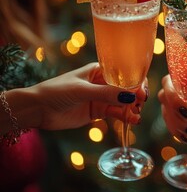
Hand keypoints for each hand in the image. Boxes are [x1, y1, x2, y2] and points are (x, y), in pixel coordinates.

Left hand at [5, 63, 147, 132]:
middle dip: (136, 95)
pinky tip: (132, 120)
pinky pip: (116, 113)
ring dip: (131, 108)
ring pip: (123, 102)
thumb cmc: (56, 91)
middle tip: (140, 103)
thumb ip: (106, 93)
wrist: (38, 109)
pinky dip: (125, 116)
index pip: (124, 73)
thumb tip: (130, 96)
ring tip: (136, 116)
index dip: (136, 81)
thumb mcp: (82, 90)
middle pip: (127, 88)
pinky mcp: (98, 112)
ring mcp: (101, 98)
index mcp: (100, 70)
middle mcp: (103, 83)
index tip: (142, 91)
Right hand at [157, 75, 186, 143]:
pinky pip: (170, 126)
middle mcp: (174, 89)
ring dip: (178, 125)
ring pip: (167, 114)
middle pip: (164, 98)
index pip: (168, 83)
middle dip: (175, 112)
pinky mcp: (174, 119)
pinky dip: (179, 134)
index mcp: (184, 78)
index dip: (174, 97)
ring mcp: (172, 105)